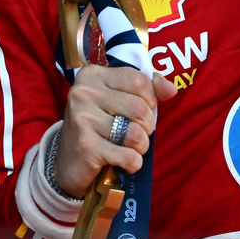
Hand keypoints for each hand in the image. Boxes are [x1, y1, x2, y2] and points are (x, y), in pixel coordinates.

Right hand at [54, 64, 176, 197]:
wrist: (68, 163)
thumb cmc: (99, 127)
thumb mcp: (118, 100)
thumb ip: (146, 89)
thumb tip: (170, 89)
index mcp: (93, 75)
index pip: (139, 80)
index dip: (150, 99)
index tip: (139, 111)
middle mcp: (84, 92)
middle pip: (139, 107)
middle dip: (146, 126)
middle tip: (134, 133)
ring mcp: (82, 118)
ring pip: (136, 133)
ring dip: (140, 147)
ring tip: (127, 148)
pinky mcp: (86, 146)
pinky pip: (129, 156)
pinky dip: (133, 164)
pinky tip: (120, 162)